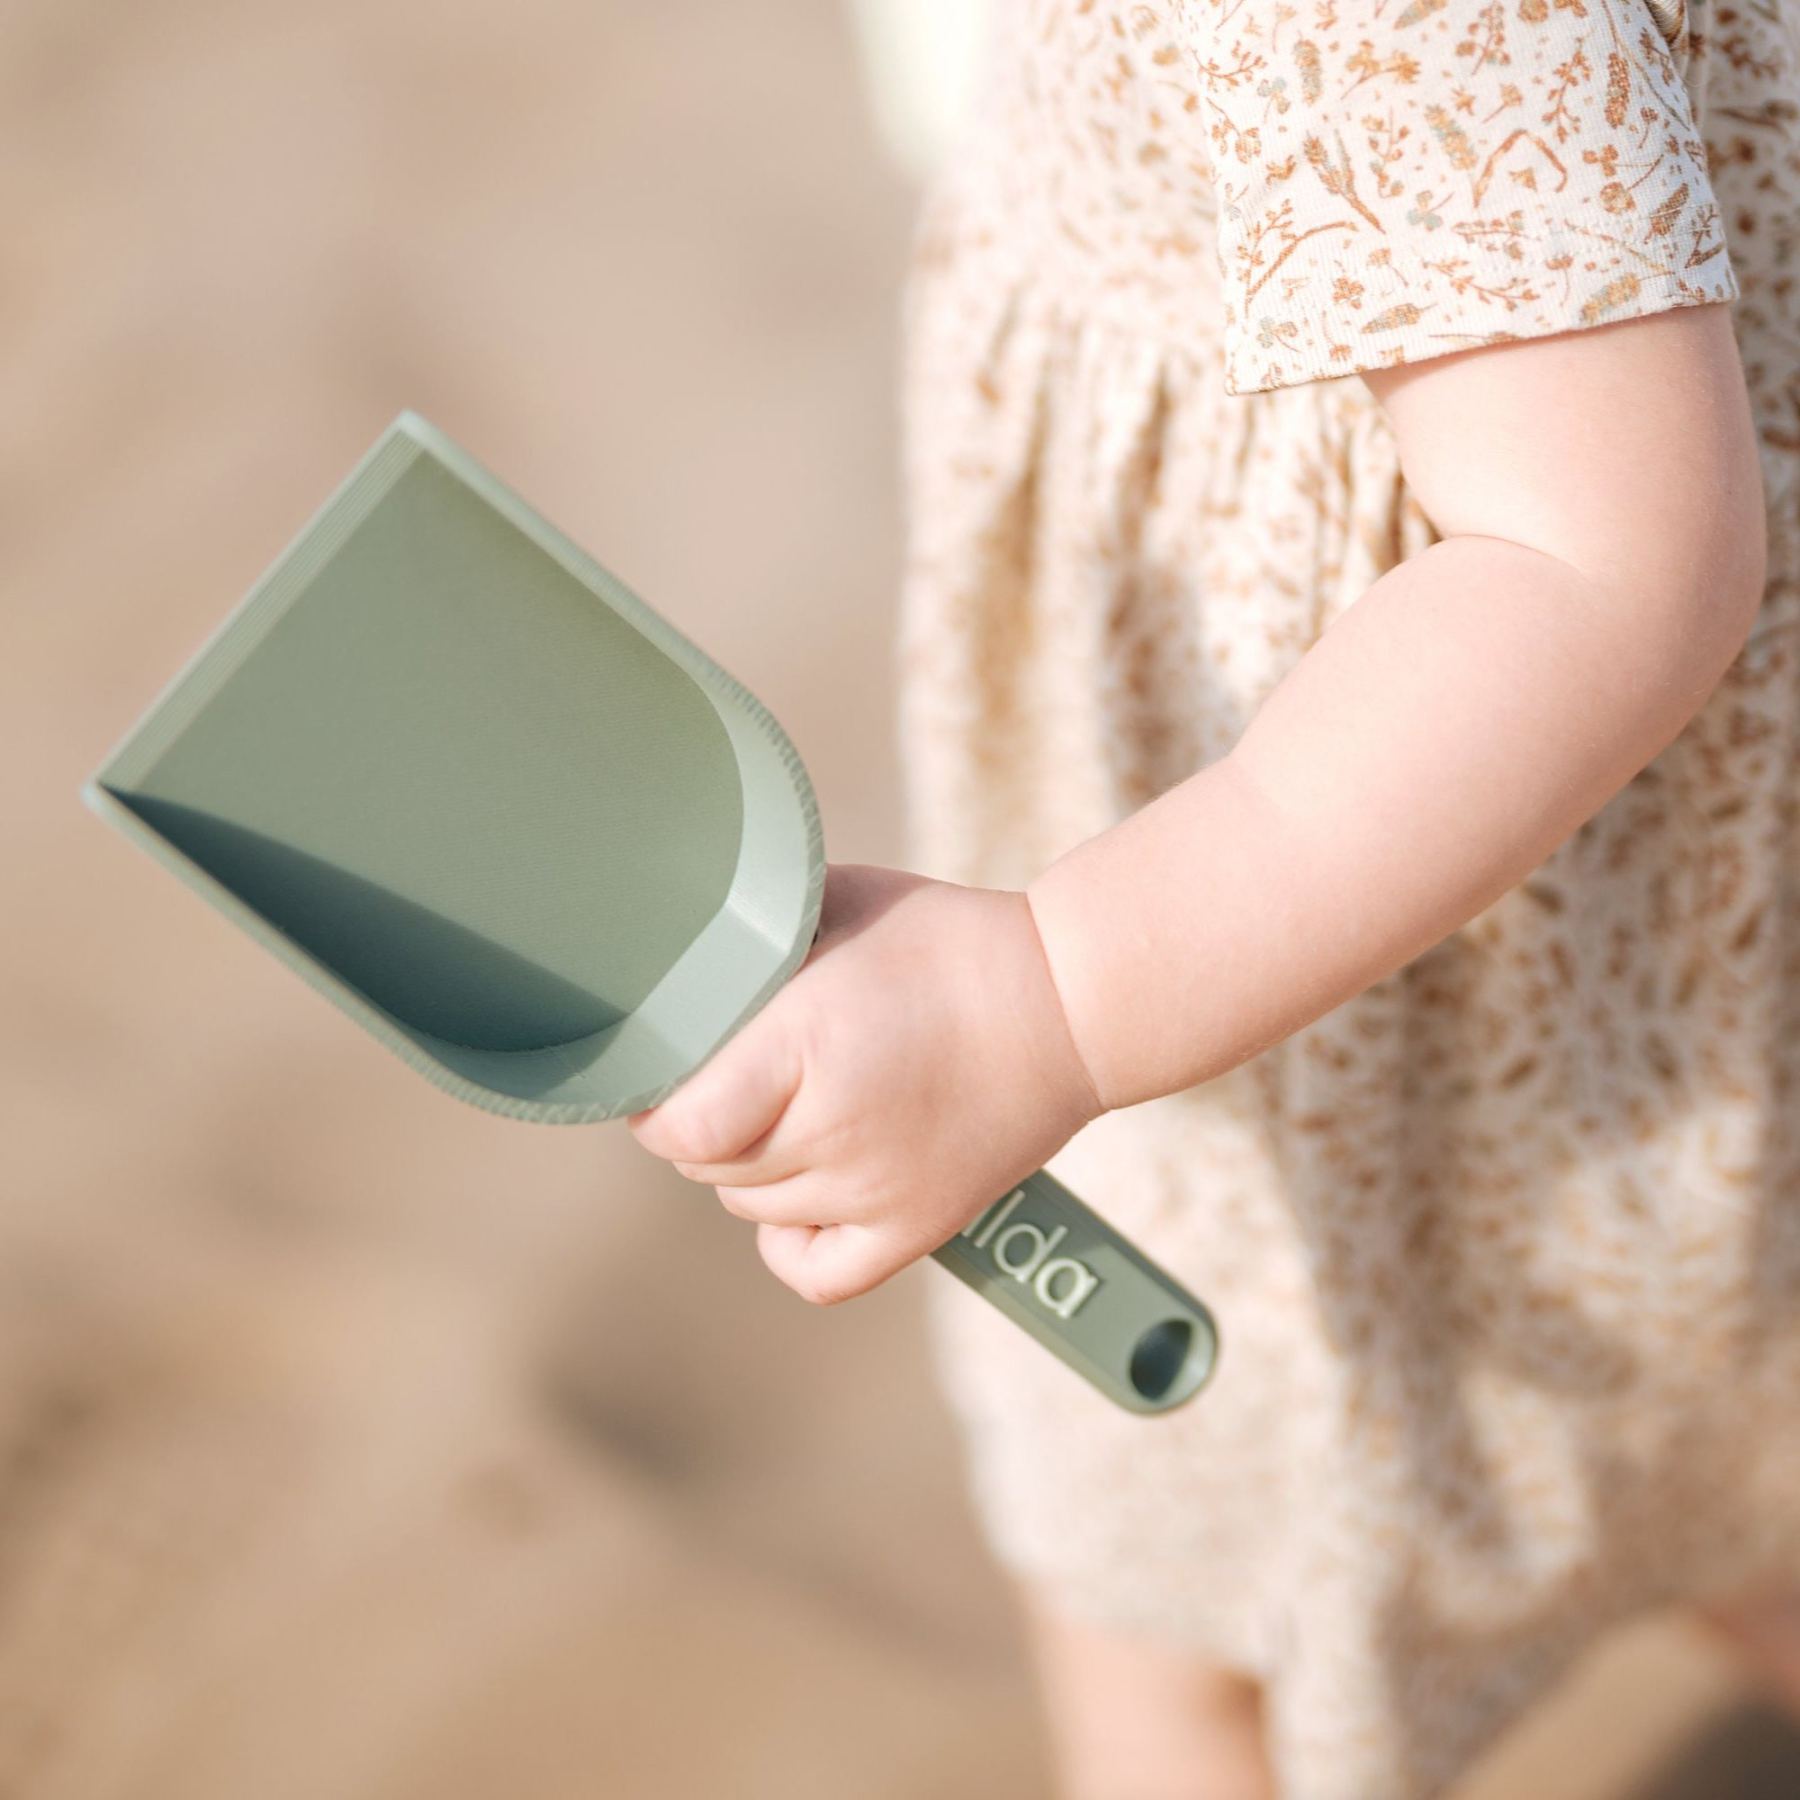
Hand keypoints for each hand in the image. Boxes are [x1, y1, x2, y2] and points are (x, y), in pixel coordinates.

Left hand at [626, 863, 1104, 1305]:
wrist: (1069, 1004)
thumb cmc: (947, 940)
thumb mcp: (838, 901)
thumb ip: (756, 936)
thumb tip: (682, 954)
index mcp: (809, 1044)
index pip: (681, 1123)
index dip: (654, 1103)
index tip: (661, 1070)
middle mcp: (835, 1130)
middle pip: (708, 1165)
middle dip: (698, 1123)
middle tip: (722, 1077)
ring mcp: (877, 1191)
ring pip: (751, 1208)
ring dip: (745, 1166)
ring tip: (778, 1113)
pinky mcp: (918, 1227)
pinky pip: (815, 1273)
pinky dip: (788, 1243)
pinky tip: (799, 1195)